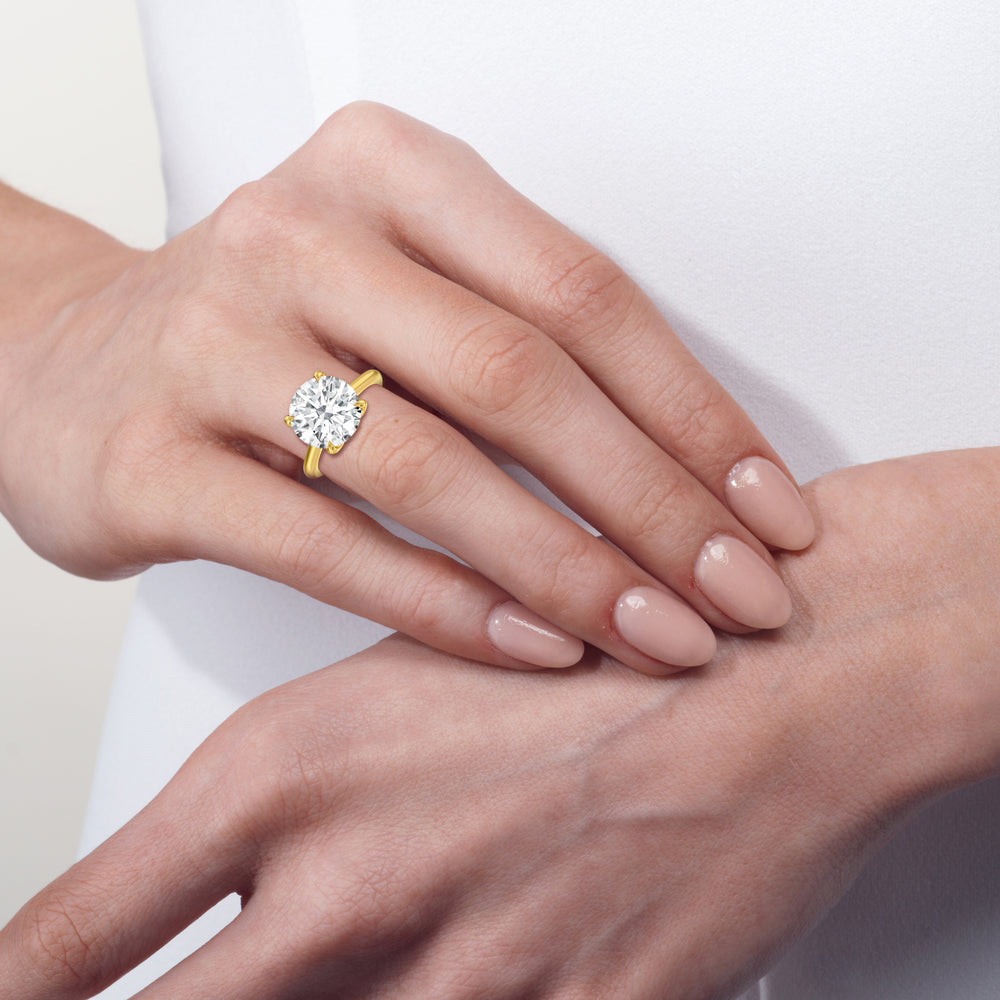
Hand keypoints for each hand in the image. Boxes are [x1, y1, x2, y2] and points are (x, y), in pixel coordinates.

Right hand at [0, 103, 812, 674]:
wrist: (68, 363)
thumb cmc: (268, 332)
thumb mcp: (395, 287)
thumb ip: (521, 347)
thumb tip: (692, 476)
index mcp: (385, 171)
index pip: (579, 291)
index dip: (691, 410)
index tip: (772, 513)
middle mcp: (298, 236)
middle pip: (518, 376)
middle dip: (651, 502)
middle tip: (739, 596)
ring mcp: (213, 344)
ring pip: (429, 466)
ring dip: (565, 567)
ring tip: (658, 638)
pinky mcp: (153, 461)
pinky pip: (329, 544)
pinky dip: (446, 606)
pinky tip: (534, 650)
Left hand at [3, 449, 995, 998]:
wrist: (772, 678)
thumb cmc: (598, 647)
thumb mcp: (407, 671)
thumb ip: (306, 787)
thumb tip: (236, 876)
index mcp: (285, 780)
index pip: (69, 938)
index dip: (31, 981)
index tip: (27, 986)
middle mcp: (346, 894)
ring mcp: (458, 978)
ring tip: (342, 963)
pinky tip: (467, 971)